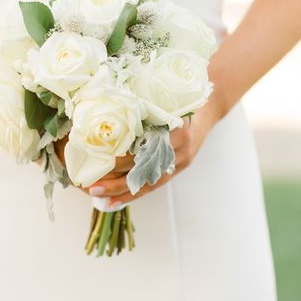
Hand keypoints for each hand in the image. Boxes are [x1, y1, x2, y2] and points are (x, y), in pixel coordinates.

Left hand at [87, 102, 219, 207]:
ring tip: (99, 195)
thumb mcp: (164, 99)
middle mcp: (180, 146)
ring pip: (149, 181)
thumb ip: (143, 107)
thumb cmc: (180, 99)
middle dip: (116, 178)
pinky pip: (155, 184)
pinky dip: (134, 193)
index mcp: (175, 126)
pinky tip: (115, 201)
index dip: (122, 156)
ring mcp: (181, 159)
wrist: (208, 108)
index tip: (99, 161)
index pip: (145, 146)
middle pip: (145, 167)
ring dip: (122, 190)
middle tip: (91, 184)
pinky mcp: (179, 167)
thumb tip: (107, 109)